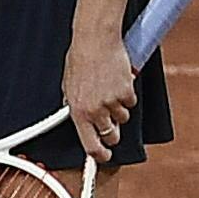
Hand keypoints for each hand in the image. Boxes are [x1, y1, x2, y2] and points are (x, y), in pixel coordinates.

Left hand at [61, 34, 136, 164]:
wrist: (96, 40)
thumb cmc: (80, 58)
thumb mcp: (68, 85)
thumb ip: (73, 103)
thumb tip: (75, 115)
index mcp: (78, 112)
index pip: (90, 145)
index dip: (100, 155)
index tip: (105, 156)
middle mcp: (95, 111)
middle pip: (111, 136)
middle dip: (113, 132)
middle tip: (111, 121)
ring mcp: (112, 102)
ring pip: (123, 118)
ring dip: (119, 109)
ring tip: (110, 90)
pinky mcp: (126, 92)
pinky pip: (130, 102)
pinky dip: (127, 95)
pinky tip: (117, 81)